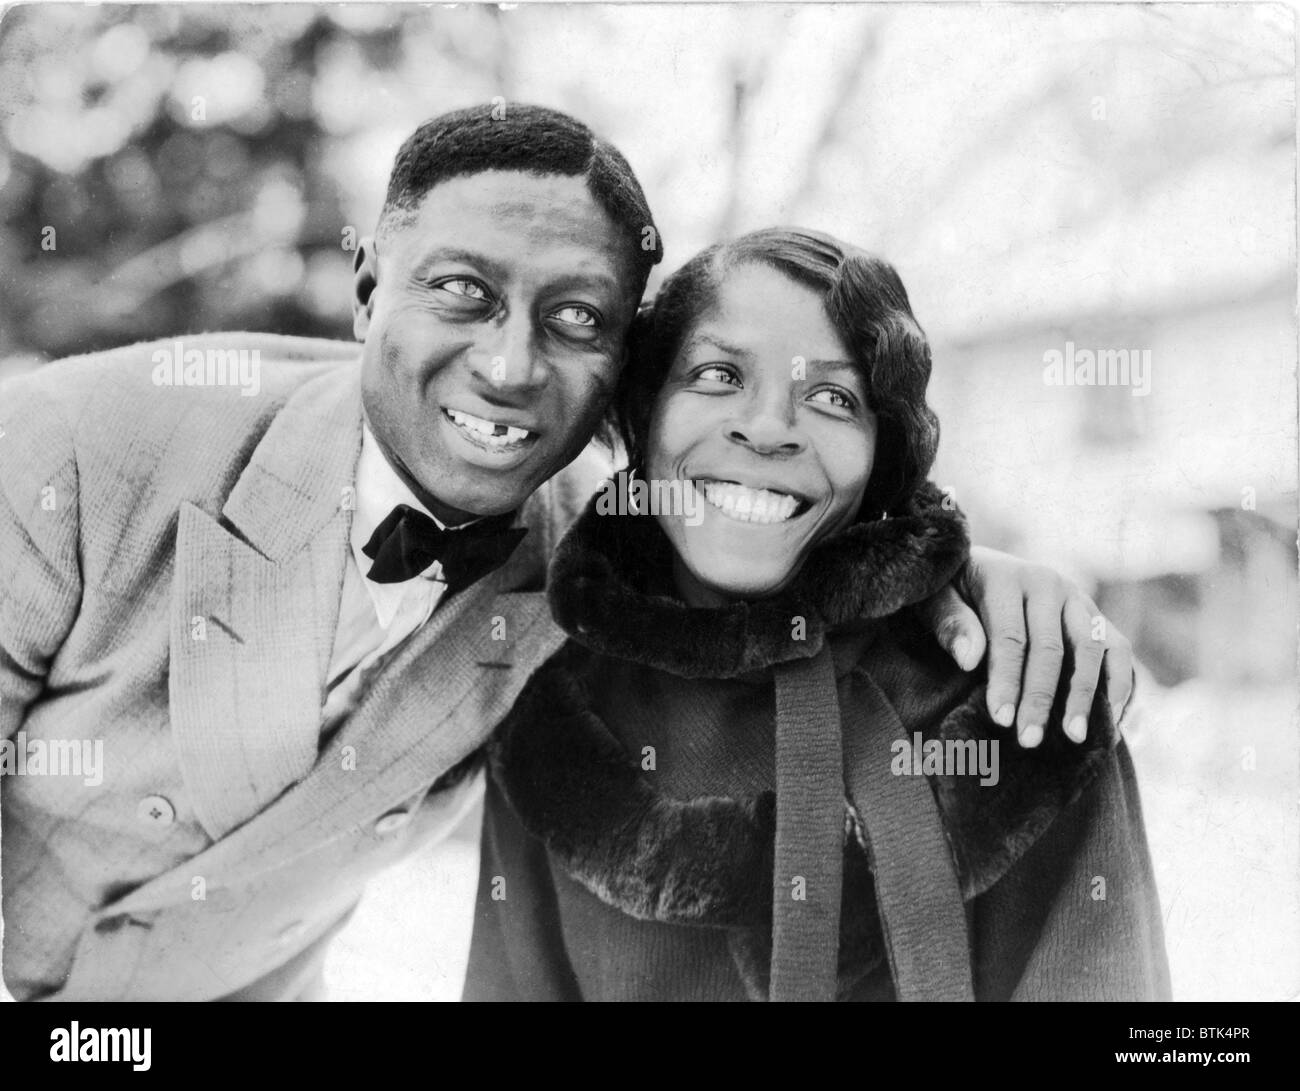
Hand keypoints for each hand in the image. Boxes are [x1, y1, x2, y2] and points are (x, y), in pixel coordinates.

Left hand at [915, 547, 1134, 747]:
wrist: (977, 567)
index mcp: (1007, 578)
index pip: (1010, 637)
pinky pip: (1118, 651)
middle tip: (1029, 740)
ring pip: (1094, 649)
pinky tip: (1110, 721)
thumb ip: (950, 623)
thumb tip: (970, 659)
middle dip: (1042, 699)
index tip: (1001, 720)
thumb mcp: (935, 599)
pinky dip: (1120, 685)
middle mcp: (1049, 585)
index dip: (1007, 680)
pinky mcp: (1095, 617)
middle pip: (1053, 648)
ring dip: (1087, 697)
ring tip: (1076, 738)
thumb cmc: (950, 591)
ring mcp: (1077, 600)